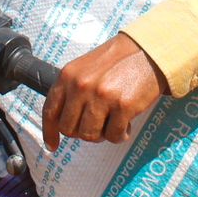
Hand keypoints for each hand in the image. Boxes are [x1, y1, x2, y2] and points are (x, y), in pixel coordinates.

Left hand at [41, 33, 167, 149]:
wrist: (148, 51)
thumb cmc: (117, 62)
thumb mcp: (85, 69)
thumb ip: (72, 91)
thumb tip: (62, 123)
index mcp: (68, 75)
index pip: (50, 110)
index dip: (49, 131)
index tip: (53, 145)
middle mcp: (81, 86)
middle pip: (69, 129)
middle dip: (83, 132)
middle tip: (97, 125)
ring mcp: (102, 96)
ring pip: (90, 136)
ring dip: (102, 135)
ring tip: (114, 123)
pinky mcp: (123, 106)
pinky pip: (114, 136)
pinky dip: (120, 135)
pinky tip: (127, 124)